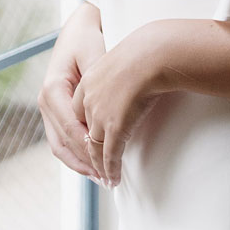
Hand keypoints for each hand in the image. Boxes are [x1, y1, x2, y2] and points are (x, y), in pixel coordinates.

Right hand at [38, 2, 106, 181]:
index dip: (90, 149)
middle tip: (108, 178)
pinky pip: (63, 139)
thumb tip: (102, 108)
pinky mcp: (55, 111)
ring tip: (102, 178)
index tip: (109, 163)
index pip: (72, 129)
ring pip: (61, 146)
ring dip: (80, 164)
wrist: (79, 28)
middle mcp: (45, 102)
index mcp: (52, 89)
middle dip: (86, 162)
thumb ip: (96, 81)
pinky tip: (93, 165)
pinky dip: (76, 154)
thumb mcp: (94, 53)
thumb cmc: (88, 38)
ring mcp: (48, 108)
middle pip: (65, 142)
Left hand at [71, 21, 169, 185]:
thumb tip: (126, 81)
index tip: (90, 141)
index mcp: (88, 80)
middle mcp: (87, 99)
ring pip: (93, 147)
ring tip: (105, 178)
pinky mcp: (113, 127)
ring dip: (98, 166)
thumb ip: (116, 74)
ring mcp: (98, 114)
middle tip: (94, 167)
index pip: (77, 112)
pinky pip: (109, 154)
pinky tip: (113, 177)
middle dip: (87, 153)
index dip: (84, 129)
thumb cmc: (145, 51)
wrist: (152, 52)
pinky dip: (110, 169)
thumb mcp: (121, 59)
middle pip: (81, 133)